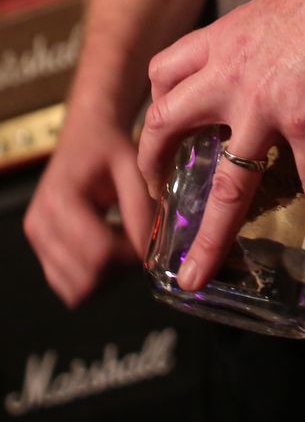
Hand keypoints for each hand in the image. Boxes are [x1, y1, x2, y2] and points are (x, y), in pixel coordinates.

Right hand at [24, 113, 153, 306]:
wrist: (89, 133)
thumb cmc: (112, 146)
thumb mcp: (135, 169)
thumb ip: (143, 211)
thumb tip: (150, 253)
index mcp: (60, 201)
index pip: (99, 254)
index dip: (132, 256)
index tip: (148, 240)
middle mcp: (40, 224)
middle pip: (87, 277)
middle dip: (121, 270)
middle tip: (138, 242)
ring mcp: (37, 238)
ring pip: (76, 288)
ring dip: (108, 276)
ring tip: (123, 243)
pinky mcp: (41, 246)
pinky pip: (67, 283)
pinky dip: (93, 276)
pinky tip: (109, 248)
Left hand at [137, 0, 304, 290]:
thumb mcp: (281, 13)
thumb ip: (266, 45)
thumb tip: (281, 66)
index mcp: (224, 41)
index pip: (165, 75)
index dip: (156, 110)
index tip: (161, 136)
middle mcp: (232, 76)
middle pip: (169, 129)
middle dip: (152, 171)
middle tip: (153, 205)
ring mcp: (269, 104)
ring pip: (229, 182)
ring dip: (212, 235)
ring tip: (200, 274)